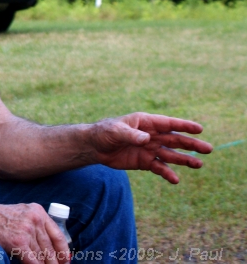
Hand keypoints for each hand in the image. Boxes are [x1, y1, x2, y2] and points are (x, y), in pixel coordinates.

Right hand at [0, 201, 69, 261]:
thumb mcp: (20, 215)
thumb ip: (35, 226)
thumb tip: (48, 248)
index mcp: (37, 211)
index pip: (58, 235)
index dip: (64, 253)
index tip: (65, 263)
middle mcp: (35, 218)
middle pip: (51, 249)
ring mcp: (27, 229)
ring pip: (43, 257)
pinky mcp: (19, 241)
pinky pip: (33, 262)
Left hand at [88, 112, 212, 183]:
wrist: (95, 147)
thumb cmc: (105, 132)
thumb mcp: (116, 131)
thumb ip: (131, 134)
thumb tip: (146, 139)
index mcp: (145, 122)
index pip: (168, 124)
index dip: (184, 126)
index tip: (199, 129)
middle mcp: (151, 135)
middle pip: (174, 140)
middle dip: (191, 144)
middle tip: (208, 149)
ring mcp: (149, 149)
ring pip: (171, 155)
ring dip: (184, 160)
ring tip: (199, 164)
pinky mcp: (145, 162)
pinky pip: (159, 168)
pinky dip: (167, 173)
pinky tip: (175, 180)